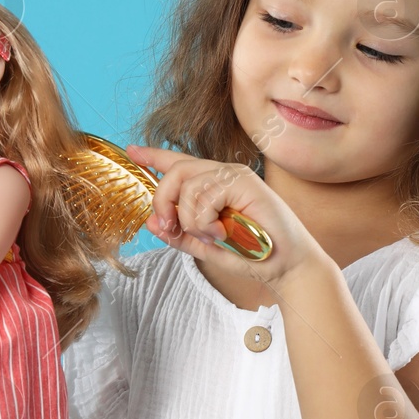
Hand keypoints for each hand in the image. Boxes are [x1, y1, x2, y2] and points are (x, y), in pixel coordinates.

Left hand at [124, 144, 322, 283]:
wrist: (286, 267)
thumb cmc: (252, 255)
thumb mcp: (205, 246)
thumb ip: (179, 234)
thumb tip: (151, 221)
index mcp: (215, 185)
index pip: (180, 163)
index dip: (154, 157)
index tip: (132, 151)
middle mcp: (224, 174)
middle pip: (176, 171)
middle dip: (163, 201)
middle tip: (171, 228)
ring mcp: (236, 175)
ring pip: (187, 185)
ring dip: (191, 219)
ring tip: (212, 237)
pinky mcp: (244, 182)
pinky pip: (204, 195)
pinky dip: (204, 220)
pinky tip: (221, 232)